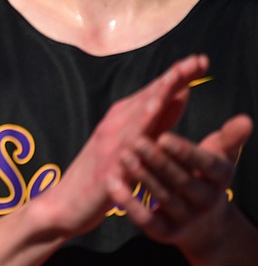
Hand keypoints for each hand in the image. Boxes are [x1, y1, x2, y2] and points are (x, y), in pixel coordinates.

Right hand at [38, 55, 205, 237]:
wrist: (63, 205)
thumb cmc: (101, 175)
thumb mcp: (134, 144)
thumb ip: (158, 120)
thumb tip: (182, 93)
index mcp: (123, 120)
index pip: (155, 93)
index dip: (178, 76)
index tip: (202, 60)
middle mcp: (114, 127)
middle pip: (149, 98)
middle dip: (174, 79)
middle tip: (200, 60)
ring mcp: (108, 146)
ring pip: (137, 118)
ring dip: (157, 98)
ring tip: (176, 80)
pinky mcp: (106, 169)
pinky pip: (126, 151)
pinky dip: (139, 134)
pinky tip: (151, 128)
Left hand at [112, 112, 252, 258]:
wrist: (206, 228)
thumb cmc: (206, 178)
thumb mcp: (219, 157)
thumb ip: (229, 138)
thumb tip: (246, 119)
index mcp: (221, 179)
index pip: (206, 165)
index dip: (185, 152)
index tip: (163, 136)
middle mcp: (207, 201)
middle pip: (182, 181)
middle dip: (158, 161)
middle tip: (136, 141)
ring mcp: (187, 219)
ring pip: (163, 198)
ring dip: (142, 177)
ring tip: (122, 156)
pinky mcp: (166, 233)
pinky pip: (147, 220)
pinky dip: (130, 203)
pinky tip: (113, 183)